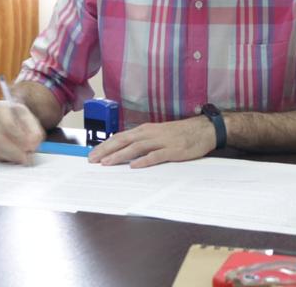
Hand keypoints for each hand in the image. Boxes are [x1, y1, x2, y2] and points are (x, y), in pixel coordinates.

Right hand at [0, 100, 44, 164]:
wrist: (13, 124)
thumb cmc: (21, 122)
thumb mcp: (33, 124)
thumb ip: (34, 133)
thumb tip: (30, 144)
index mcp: (0, 107)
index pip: (8, 125)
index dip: (20, 139)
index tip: (28, 147)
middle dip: (13, 150)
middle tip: (24, 157)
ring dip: (7, 154)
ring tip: (19, 157)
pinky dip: (0, 156)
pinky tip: (10, 155)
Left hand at [88, 116, 214, 167]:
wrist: (202, 129)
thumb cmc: (178, 133)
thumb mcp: (156, 134)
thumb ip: (141, 141)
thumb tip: (123, 151)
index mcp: (144, 130)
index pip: (119, 137)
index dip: (105, 145)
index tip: (92, 154)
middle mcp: (149, 133)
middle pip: (123, 141)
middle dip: (106, 151)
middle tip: (93, 160)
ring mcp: (161, 141)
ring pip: (136, 148)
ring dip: (120, 155)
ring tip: (107, 163)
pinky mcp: (173, 150)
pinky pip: (156, 155)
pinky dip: (144, 160)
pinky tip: (134, 166)